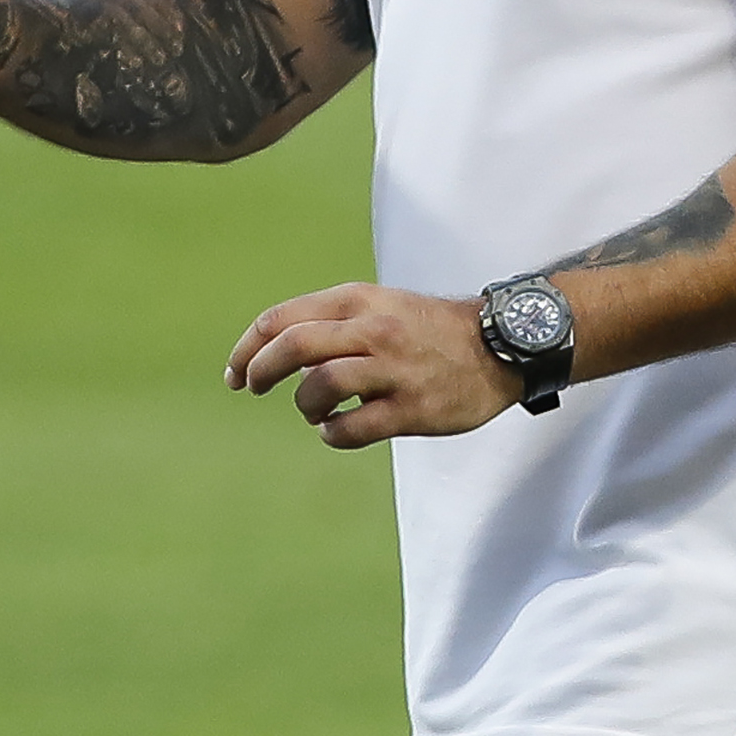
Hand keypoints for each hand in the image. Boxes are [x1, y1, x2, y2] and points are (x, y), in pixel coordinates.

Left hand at [226, 281, 519, 448]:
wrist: (500, 346)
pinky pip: (353, 428)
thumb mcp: (379, 306)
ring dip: (305, 405)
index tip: (235, 372)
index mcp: (357, 301)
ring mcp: (394, 369)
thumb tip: (280, 358)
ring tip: (315, 412)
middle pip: (292, 347)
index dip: (247, 348)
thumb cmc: (429, 330)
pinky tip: (336, 431)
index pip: (281, 319)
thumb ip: (331, 325)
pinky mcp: (413, 408)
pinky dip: (333, 434)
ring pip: (320, 387)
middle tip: (252, 388)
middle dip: (259, 371)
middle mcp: (372, 330)